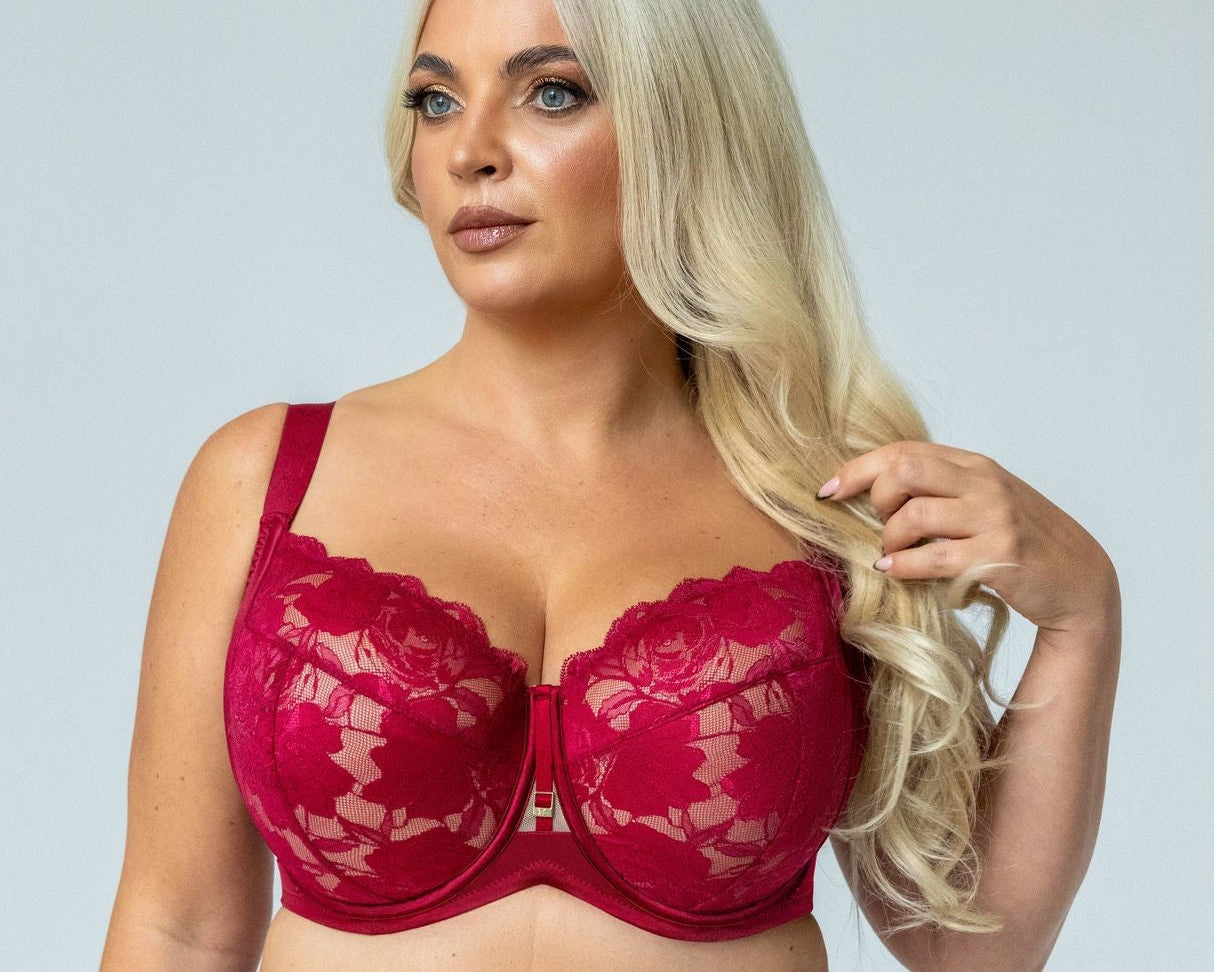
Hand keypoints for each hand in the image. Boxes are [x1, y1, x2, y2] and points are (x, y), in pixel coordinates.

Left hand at [816, 441, 1117, 633]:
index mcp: (974, 465)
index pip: (904, 451)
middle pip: (904, 471)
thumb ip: (939, 491)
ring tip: (890, 556)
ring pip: (914, 516)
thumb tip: (872, 493)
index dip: (858, 469)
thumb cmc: (1020, 542)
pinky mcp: (999, 557)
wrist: (1080, 580)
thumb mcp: (982, 502)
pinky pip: (933, 557)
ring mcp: (995, 518)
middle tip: (877, 526)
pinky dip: (904, 566)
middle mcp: (984, 483)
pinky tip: (895, 572)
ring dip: (889, 540)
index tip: (827, 490)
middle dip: (875, 500)